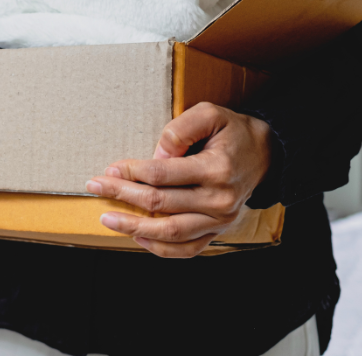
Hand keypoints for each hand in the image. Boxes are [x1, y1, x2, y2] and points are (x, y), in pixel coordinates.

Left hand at [85, 102, 272, 257]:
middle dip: (122, 195)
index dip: (131, 173)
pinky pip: (188, 249)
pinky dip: (160, 248)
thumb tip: (156, 154)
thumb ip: (180, 129)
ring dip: (134, 227)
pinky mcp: (218, 231)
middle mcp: (220, 199)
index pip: (162, 175)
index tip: (109, 170)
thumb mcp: (210, 114)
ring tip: (108, 219)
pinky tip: (137, 237)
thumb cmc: (233, 132)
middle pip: (160, 203)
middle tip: (95, 188)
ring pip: (170, 232)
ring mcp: (220, 220)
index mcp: (216, 168)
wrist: (266, 154)